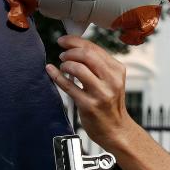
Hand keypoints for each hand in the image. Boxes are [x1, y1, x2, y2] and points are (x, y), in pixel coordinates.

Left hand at [46, 35, 134, 150]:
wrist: (116, 129)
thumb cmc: (110, 103)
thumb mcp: (112, 80)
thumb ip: (99, 65)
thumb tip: (77, 48)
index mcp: (118, 70)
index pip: (95, 48)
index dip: (76, 41)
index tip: (64, 40)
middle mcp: (111, 80)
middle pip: (87, 55)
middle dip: (70, 51)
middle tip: (62, 53)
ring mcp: (101, 93)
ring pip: (78, 68)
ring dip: (65, 64)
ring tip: (63, 66)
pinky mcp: (88, 105)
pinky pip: (69, 86)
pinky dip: (57, 76)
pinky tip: (51, 70)